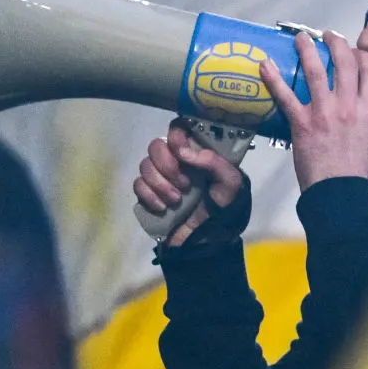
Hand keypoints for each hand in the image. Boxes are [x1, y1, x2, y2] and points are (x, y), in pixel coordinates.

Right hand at [133, 122, 245, 245]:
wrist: (207, 240)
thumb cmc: (223, 206)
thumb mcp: (230, 182)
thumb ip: (213, 162)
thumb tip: (183, 152)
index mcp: (196, 152)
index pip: (178, 128)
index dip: (175, 136)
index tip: (181, 151)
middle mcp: (176, 160)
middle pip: (156, 146)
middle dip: (167, 166)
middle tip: (184, 184)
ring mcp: (160, 177)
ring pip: (145, 166)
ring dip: (160, 185)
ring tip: (177, 201)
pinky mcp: (148, 194)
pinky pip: (137, 185)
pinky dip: (149, 196)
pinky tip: (163, 208)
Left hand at [260, 30, 367, 190]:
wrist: (339, 192)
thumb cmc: (355, 171)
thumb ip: (366, 119)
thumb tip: (362, 110)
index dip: (361, 55)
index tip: (354, 51)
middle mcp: (348, 106)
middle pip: (345, 62)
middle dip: (336, 43)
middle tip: (328, 36)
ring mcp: (324, 112)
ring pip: (316, 71)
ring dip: (306, 50)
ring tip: (300, 38)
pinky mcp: (302, 123)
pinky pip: (286, 96)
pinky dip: (274, 79)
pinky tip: (266, 65)